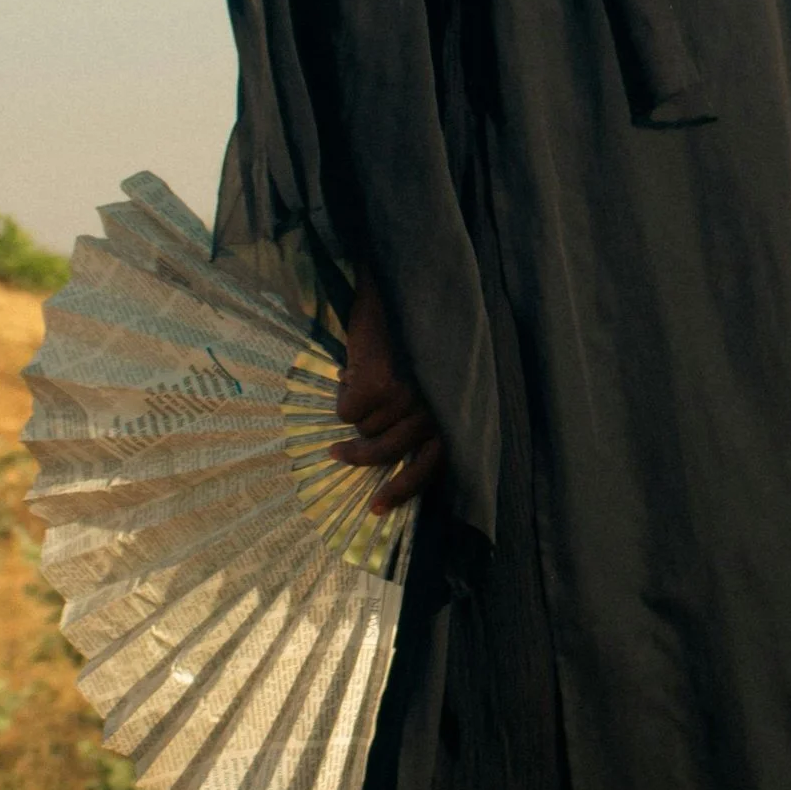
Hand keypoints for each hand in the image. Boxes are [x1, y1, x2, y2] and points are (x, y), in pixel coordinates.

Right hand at [331, 274, 445, 515]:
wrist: (402, 282)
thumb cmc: (415, 330)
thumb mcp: (430, 375)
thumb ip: (422, 412)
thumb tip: (386, 451)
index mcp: (453, 410)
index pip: (433, 466)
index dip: (404, 489)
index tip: (377, 507)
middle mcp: (435, 410)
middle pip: (388, 454)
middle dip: (360, 458)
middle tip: (337, 455)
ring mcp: (406, 400)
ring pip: (364, 430)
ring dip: (354, 409)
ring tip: (354, 382)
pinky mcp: (378, 387)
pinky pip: (347, 412)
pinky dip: (342, 394)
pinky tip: (351, 369)